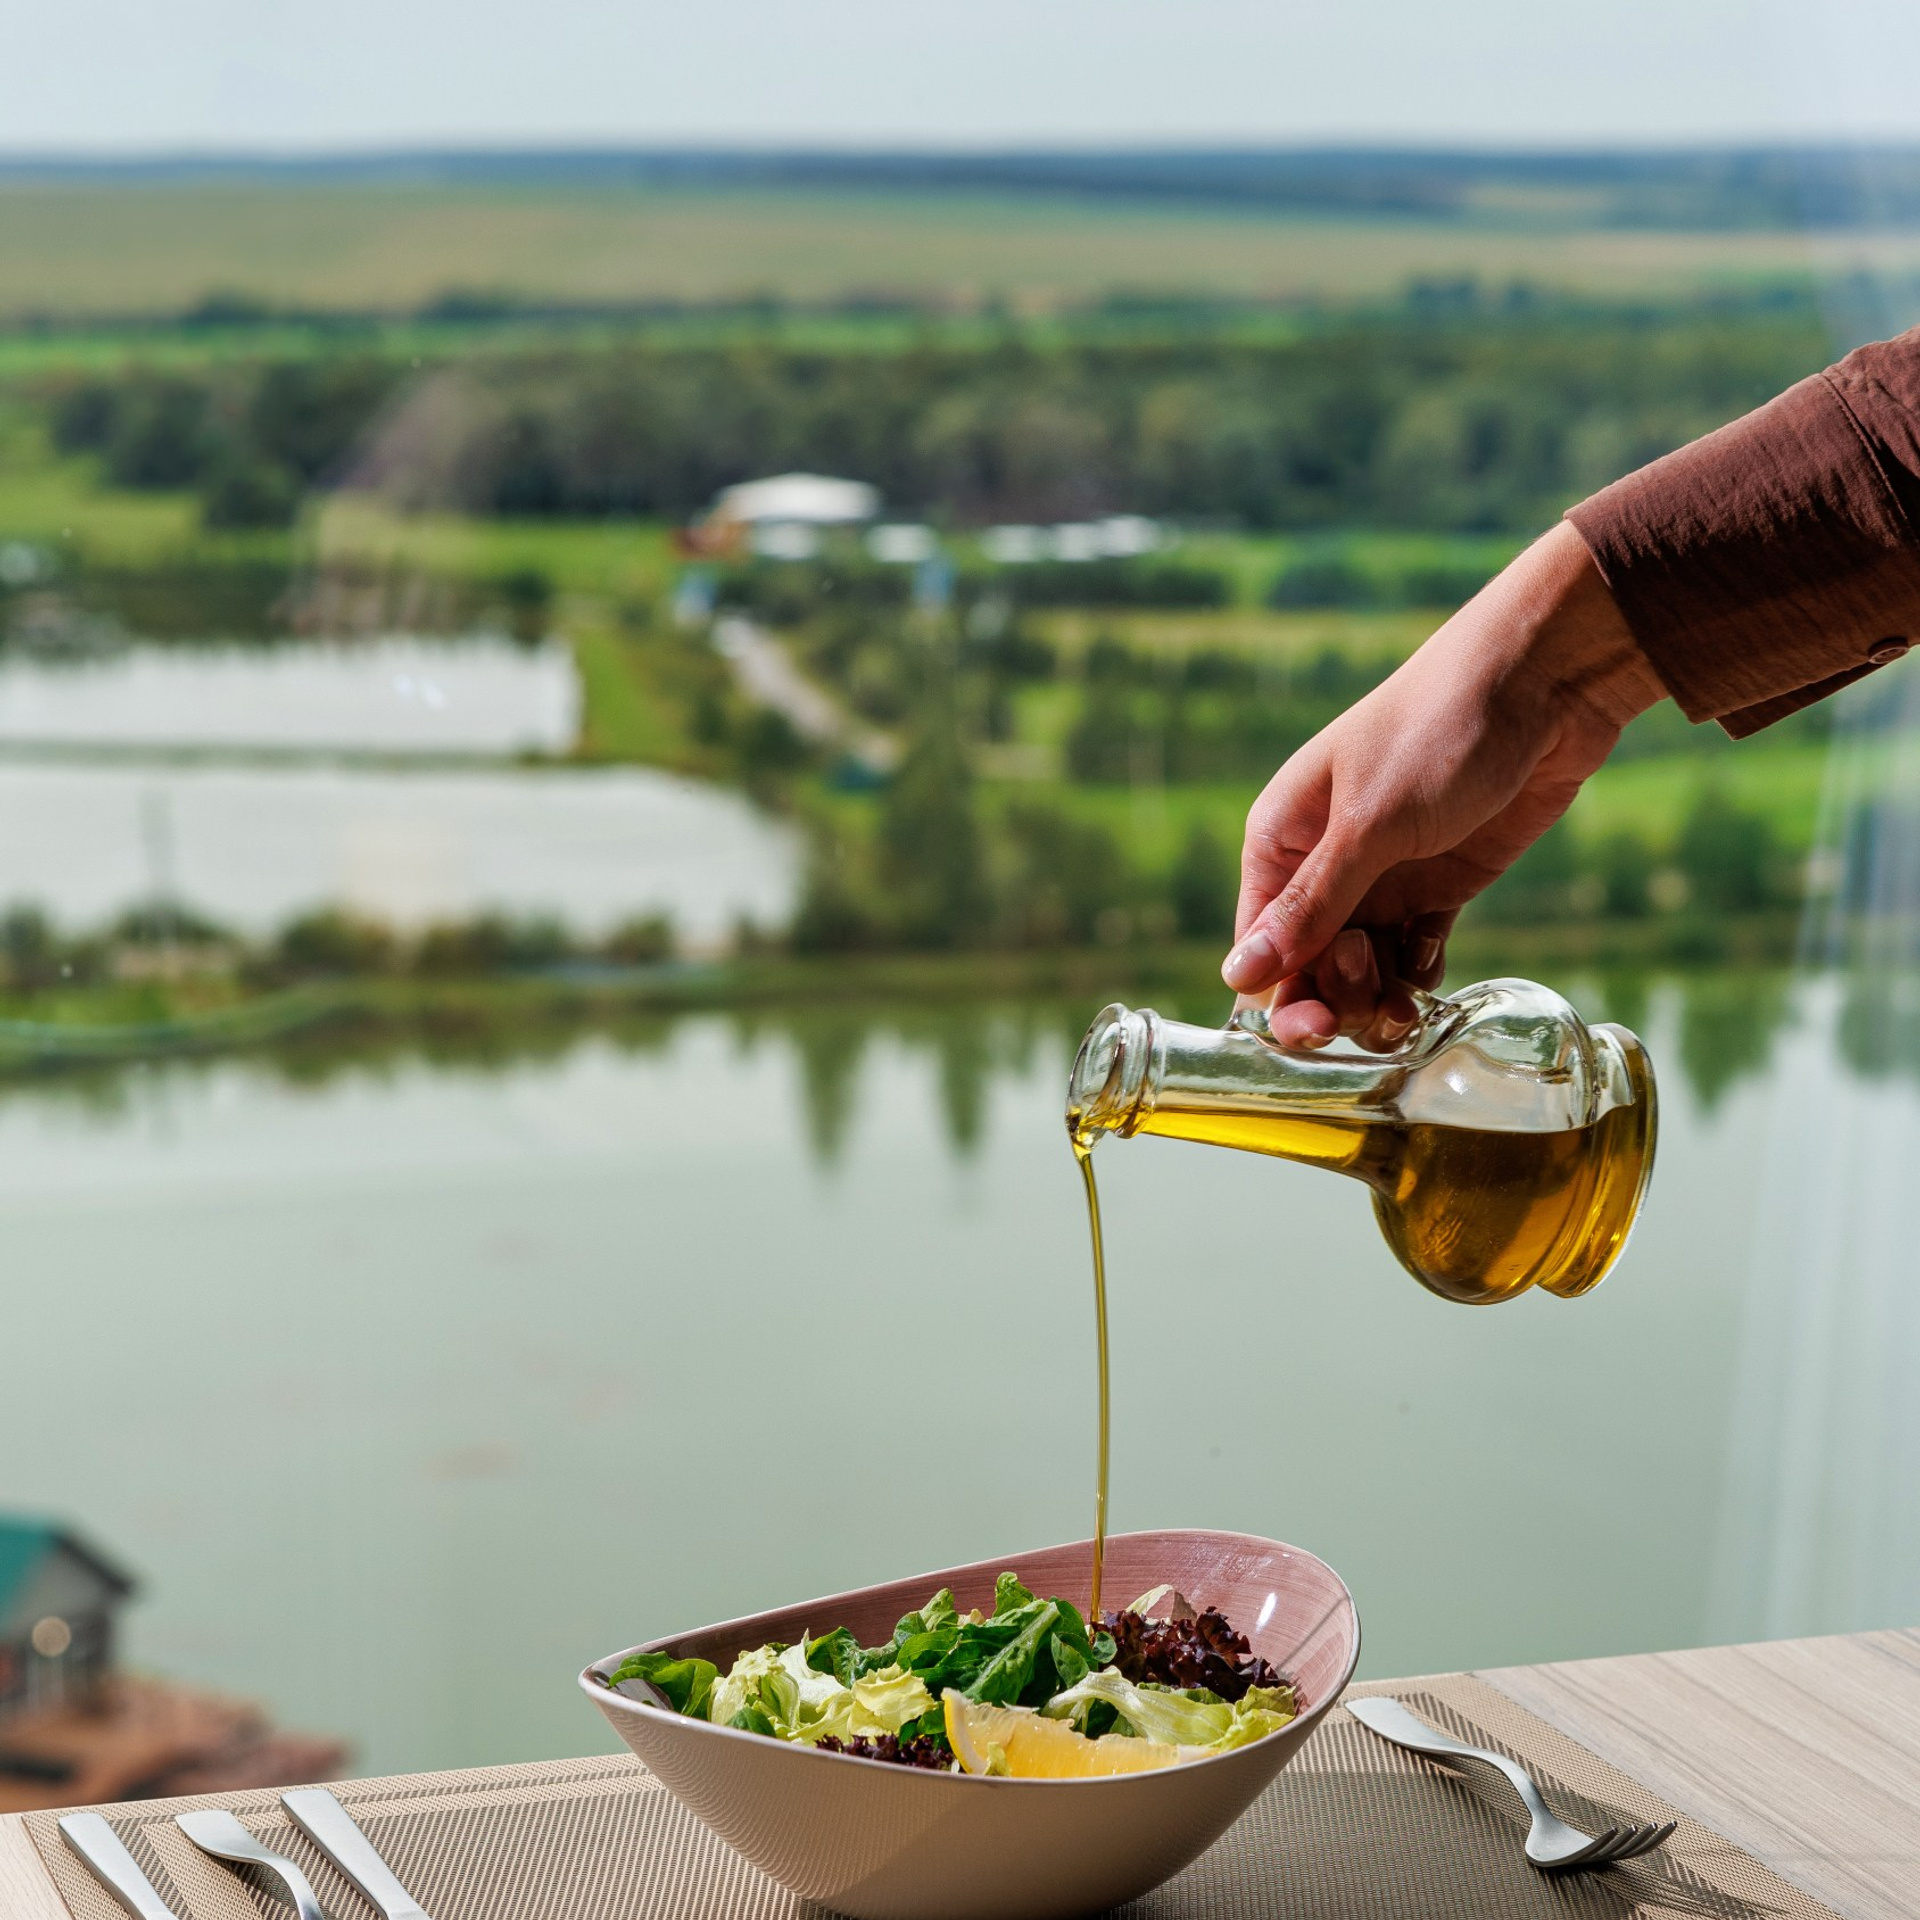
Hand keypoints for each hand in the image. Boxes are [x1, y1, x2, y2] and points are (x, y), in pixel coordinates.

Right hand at [1221, 522, 1664, 1047]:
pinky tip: (1431, 976)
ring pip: (1362, 969)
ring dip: (1380, 998)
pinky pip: (1413, 953)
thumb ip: (1310, 908)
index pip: (1260, 945)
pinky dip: (1418, 975)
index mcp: (1281, 841)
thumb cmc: (1438, 733)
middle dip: (1337, 998)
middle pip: (1308, 967)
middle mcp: (1323, 865)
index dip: (1281, 996)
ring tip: (1411, 1006)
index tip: (1320, 1030)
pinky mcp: (1439, 886)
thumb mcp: (1369, 826)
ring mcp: (1382, 877)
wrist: (1544, 679)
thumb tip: (1237, 978)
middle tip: (1379, 999)